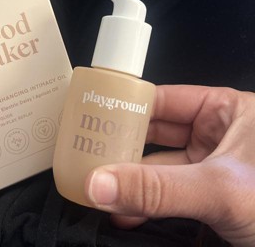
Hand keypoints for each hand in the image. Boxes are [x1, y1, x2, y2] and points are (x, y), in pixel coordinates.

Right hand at [84, 85, 254, 246]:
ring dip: (130, 179)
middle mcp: (213, 134)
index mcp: (223, 110)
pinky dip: (145, 203)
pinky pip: (167, 193)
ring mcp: (209, 166)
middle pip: (154, 133)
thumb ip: (157, 188)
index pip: (161, 100)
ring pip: (158, 167)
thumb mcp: (221, 189)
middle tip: (88, 154)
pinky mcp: (207, 196)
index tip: (93, 117)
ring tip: (98, 186)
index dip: (126, 106)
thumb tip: (100, 184)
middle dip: (122, 147)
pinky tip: (124, 211)